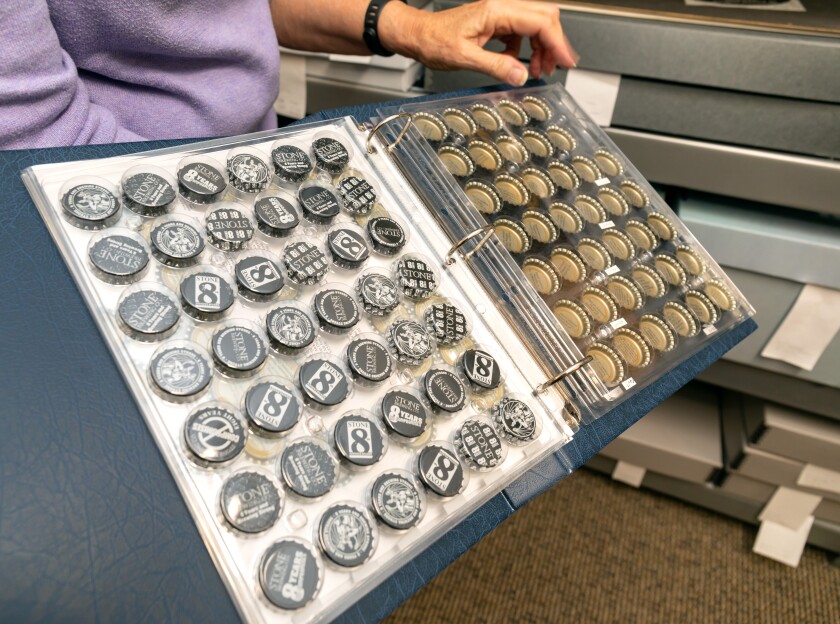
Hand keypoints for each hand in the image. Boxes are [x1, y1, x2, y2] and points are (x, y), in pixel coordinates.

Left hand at [380, 0, 577, 85]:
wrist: (418, 35)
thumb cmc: (434, 40)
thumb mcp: (464, 58)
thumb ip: (495, 66)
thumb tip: (521, 75)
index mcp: (497, 11)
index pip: (540, 23)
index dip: (558, 43)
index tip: (566, 61)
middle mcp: (502, 8)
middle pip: (544, 19)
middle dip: (553, 45)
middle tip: (555, 68)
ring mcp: (500, 15)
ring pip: (535, 26)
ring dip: (541, 49)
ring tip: (537, 71)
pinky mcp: (496, 24)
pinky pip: (521, 34)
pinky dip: (526, 50)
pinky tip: (517, 65)